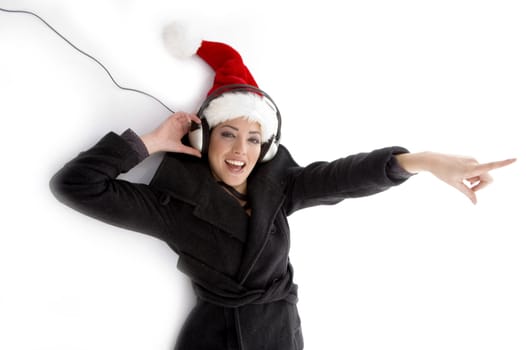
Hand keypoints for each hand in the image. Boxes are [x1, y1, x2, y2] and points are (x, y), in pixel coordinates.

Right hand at [141, 112, 200, 156]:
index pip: (189, 127)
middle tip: (200, 122)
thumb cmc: (165, 145)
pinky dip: (185, 115)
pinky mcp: (171, 120)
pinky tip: (189, 118)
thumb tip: (199, 154)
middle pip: (188, 121)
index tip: (201, 128)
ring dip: (191, 117)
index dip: (196, 126)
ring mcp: (175, 123)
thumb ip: (191, 151)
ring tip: (197, 120)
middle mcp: (178, 127)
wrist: (157, 142)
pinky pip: (179, 114)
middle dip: (195, 120)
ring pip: (185, 116)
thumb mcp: (182, 149)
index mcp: (180, 133)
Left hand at [396, 152, 515, 203]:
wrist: (433, 160)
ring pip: (482, 174)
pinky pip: (477, 170)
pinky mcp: (470, 158)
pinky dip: (473, 175)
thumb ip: (468, 193)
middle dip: (482, 185)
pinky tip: (462, 175)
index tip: (516, 159)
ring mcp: (472, 159)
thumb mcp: (455, 185)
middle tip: (469, 188)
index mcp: (471, 169)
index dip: (504, 163)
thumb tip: (475, 203)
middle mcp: (474, 162)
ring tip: (463, 180)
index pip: (490, 166)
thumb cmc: (443, 173)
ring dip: (476, 180)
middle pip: (488, 178)